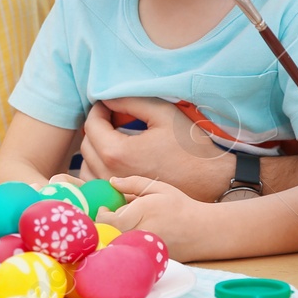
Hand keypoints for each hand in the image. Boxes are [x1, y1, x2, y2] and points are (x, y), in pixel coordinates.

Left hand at [79, 99, 229, 200]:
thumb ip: (130, 101)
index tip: (110, 103)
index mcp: (117, 152)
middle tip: (113, 117)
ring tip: (115, 136)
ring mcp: (116, 191)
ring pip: (87, 166)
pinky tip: (118, 157)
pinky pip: (97, 182)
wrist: (211, 179)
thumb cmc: (189, 145)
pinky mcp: (122, 200)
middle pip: (86, 146)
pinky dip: (99, 167)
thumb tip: (106, 97)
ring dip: (96, 148)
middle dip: (96, 128)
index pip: (91, 125)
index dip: (98, 109)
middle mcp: (110, 174)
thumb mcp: (162, 114)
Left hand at [98, 176, 214, 261]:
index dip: (101, 216)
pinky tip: (131, 238)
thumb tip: (111, 181)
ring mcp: (147, 248)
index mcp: (144, 210)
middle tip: (109, 217)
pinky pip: (130, 253)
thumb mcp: (158, 188)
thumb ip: (133, 183)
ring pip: (119, 244)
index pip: (110, 220)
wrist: (203, 231)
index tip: (104, 209)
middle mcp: (144, 231)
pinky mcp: (150, 259)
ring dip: (114, 236)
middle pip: (111, 234)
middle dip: (105, 226)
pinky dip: (125, 246)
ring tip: (121, 226)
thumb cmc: (180, 206)